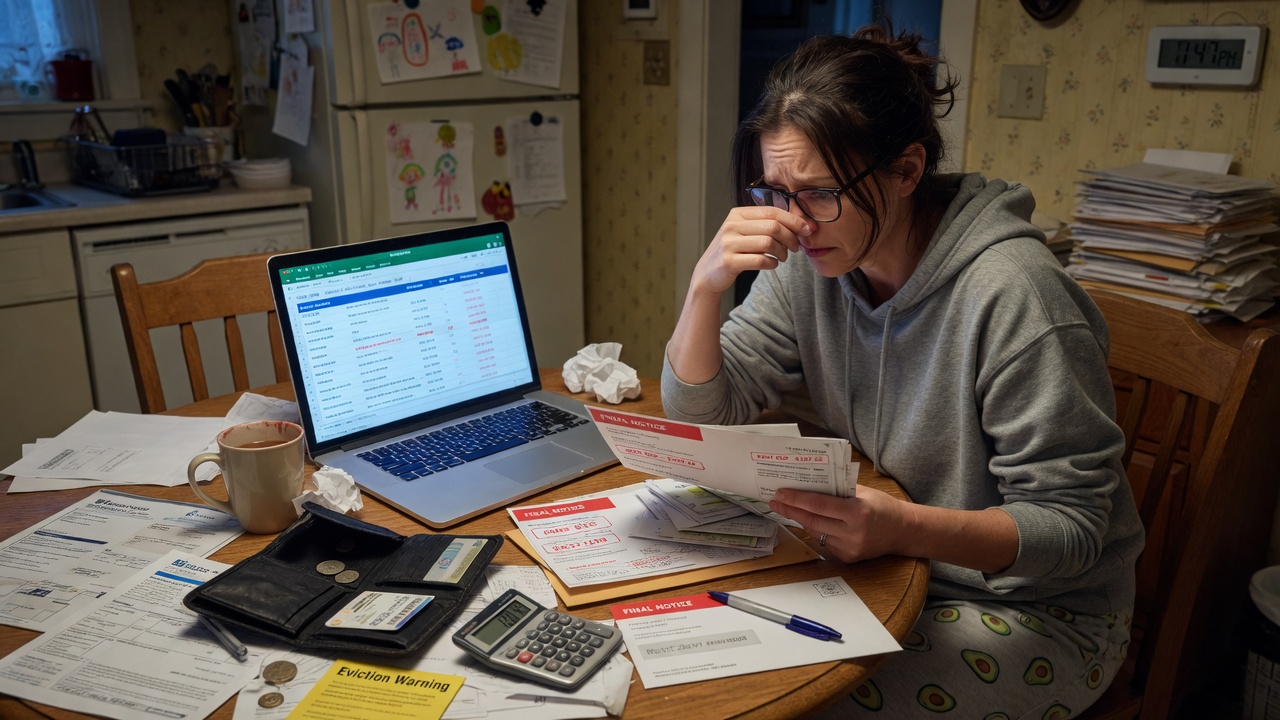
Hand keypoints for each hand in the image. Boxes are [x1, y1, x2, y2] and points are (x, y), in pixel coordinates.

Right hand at [691, 206, 810, 296]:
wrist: (708, 273)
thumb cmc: (734, 251)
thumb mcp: (744, 232)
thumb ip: (765, 224)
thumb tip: (801, 224)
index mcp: (737, 214)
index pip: (772, 211)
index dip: (794, 220)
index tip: (807, 229)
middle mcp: (731, 225)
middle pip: (773, 227)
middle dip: (791, 237)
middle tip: (796, 247)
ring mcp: (729, 243)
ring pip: (768, 243)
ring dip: (782, 252)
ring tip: (783, 257)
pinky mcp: (729, 261)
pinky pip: (760, 260)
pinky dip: (772, 263)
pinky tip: (772, 264)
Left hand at [769, 485, 905, 562]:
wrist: (903, 531)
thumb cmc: (883, 506)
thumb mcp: (863, 492)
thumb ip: (838, 489)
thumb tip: (810, 484)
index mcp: (857, 511)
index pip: (818, 504)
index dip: (796, 499)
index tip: (780, 493)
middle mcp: (852, 532)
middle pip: (812, 520)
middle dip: (790, 510)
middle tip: (775, 501)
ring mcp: (849, 547)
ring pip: (815, 532)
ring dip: (800, 520)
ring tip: (786, 508)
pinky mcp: (848, 557)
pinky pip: (824, 541)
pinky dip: (815, 530)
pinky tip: (808, 520)